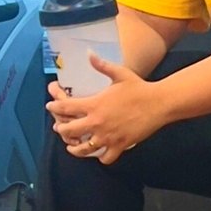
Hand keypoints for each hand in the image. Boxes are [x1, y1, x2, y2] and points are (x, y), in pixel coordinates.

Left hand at [45, 56, 167, 164]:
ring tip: (74, 147)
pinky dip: (101, 157)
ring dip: (75, 149)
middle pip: (68, 131)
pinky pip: (105, 158)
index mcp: (94, 105)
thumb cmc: (140, 88)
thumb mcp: (120, 74)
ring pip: (83, 149)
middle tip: (61, 128)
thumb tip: (89, 53)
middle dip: (61, 129)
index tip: (51, 106)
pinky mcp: (120, 145)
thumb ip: (101, 65)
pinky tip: (101, 153)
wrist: (160, 103)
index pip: (65, 108)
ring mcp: (108, 136)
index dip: (54, 107)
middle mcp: (97, 123)